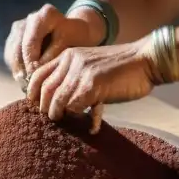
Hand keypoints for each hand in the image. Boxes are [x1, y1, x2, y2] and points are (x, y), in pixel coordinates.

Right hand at [3, 4, 100, 84]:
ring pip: (12, 51)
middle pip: (18, 46)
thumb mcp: (71, 46)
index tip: (36, 78)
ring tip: (26, 86)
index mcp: (46, 14)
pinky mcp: (15, 37)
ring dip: (18, 70)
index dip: (31, 62)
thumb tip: (35, 69)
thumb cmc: (77, 41)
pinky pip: (10, 55)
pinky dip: (16, 68)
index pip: (31, 42)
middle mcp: (31, 18)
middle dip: (23, 68)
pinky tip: (24, 81)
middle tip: (29, 87)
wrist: (77, 35)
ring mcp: (20, 26)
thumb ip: (53, 55)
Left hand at [25, 40, 154, 124]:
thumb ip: (74, 75)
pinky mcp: (93, 85)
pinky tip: (90, 124)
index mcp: (69, 55)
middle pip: (44, 90)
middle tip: (53, 118)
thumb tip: (59, 99)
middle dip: (45, 108)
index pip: (38, 74)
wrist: (146, 60)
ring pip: (57, 101)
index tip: (35, 106)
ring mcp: (81, 73)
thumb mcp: (91, 64)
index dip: (33, 92)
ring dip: (60, 115)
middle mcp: (71, 61)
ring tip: (68, 120)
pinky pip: (75, 108)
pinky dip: (80, 118)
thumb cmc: (122, 66)